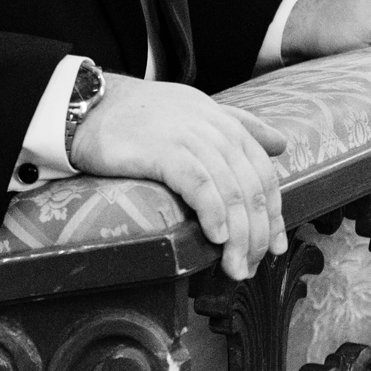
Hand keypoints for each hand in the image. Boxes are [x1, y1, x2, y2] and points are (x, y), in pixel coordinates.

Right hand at [69, 74, 287, 280]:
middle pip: (251, 186)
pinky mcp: (164, 150)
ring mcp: (189, 137)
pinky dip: (214, 212)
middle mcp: (212, 127)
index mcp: (223, 121)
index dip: (274, 211)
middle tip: (252, 265)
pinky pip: (199, 184)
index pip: (263, 171)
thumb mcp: (196, 112)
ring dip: (239, 235)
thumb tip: (281, 143)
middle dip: (258, 232)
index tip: (276, 245)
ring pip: (230, 191)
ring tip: (235, 266)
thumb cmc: (139, 115)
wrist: (89, 105)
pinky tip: (216, 237)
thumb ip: (240, 125)